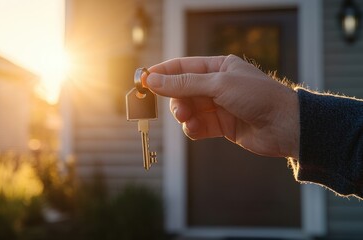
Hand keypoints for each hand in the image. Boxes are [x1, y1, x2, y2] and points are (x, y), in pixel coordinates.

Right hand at [146, 55, 298, 158]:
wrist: (284, 126)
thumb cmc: (258, 97)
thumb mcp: (218, 84)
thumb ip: (184, 83)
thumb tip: (154, 80)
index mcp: (218, 67)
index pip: (182, 67)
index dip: (162, 73)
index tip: (143, 80)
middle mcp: (216, 85)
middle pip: (182, 91)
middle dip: (176, 100)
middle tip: (177, 110)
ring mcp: (218, 106)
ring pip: (188, 110)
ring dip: (185, 116)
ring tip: (189, 121)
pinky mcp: (221, 125)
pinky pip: (198, 126)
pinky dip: (193, 129)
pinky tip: (197, 130)